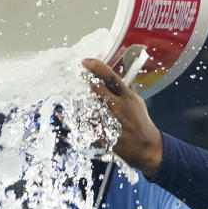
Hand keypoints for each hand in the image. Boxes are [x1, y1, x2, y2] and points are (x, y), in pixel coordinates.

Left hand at [83, 58, 163, 177]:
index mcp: (127, 97)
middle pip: (96, 90)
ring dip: (79, 101)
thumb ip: (126, 85)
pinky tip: (62, 116)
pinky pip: (84, 126)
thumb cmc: (140, 121)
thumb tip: (118, 69)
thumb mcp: (137, 100)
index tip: (85, 62)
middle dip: (85, 82)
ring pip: (88, 107)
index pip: (111, 77)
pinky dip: (71, 121)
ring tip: (71, 96)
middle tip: (78, 77)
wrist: (145, 146)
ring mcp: (110, 122)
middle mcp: (118, 108)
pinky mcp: (104, 135)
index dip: (96, 67)